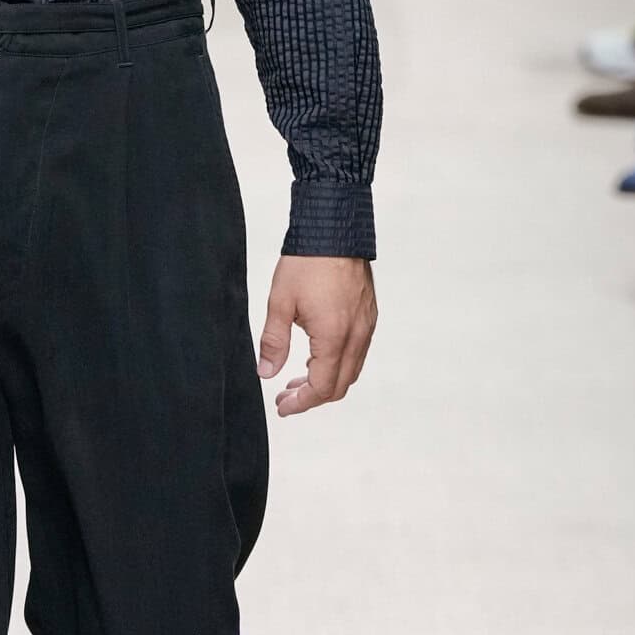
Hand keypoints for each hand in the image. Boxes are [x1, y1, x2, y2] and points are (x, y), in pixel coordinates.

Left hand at [257, 255, 376, 416]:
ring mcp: (366, 326)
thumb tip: (265, 373)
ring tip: (297, 379)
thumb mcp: (280, 303)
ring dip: (325, 381)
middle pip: (339, 385)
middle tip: (285, 396)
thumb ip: (273, 342)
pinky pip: (357, 352)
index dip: (301, 403)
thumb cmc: (307, 262)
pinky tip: (316, 356)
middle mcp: (357, 336)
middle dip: (312, 397)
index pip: (322, 387)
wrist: (335, 228)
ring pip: (351, 370)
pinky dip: (337, 364)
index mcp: (334, 337)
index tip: (282, 406)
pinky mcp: (369, 315)